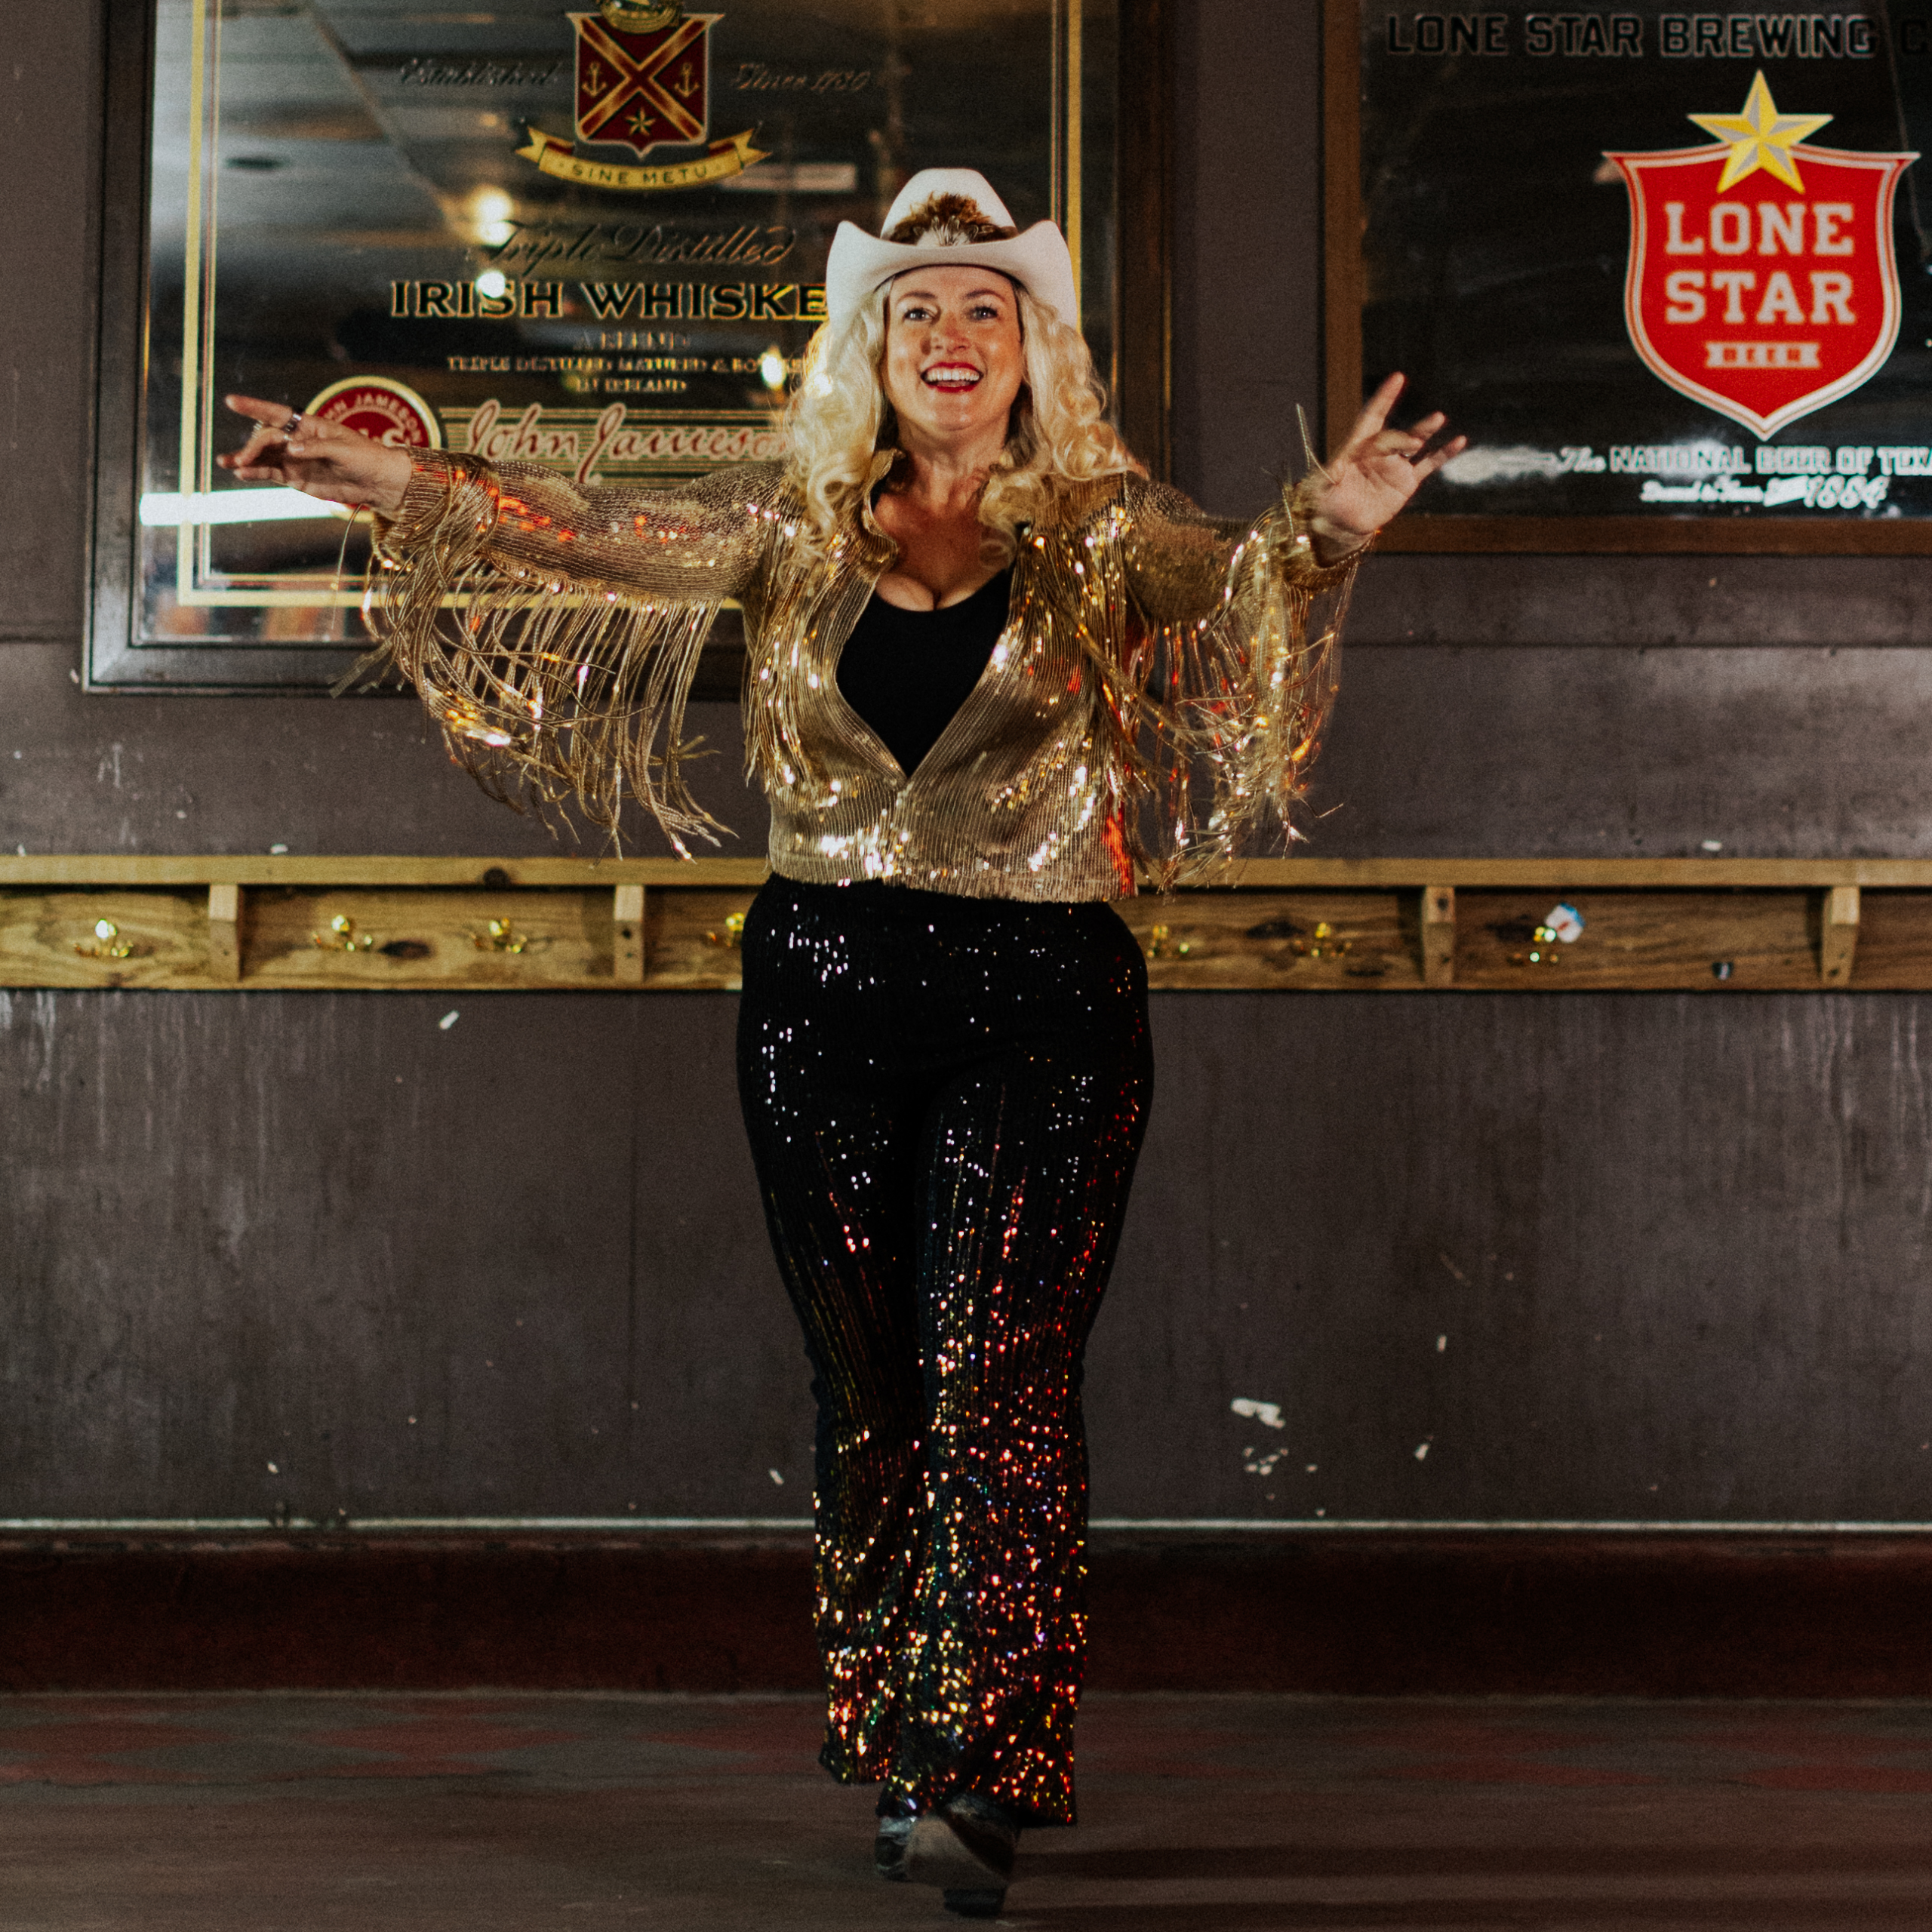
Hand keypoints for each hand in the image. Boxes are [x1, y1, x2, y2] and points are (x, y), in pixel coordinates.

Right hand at [217, 394, 415, 518]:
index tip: (231, 401)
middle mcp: (296, 440)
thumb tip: (291, 449)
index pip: (276, 413)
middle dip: (252, 447)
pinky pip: (271, 473)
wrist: (376, 481)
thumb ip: (316, 448)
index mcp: (308, 425)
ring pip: (264, 457)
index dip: (253, 407)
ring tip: (227, 462)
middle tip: (243, 458)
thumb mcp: (343, 449)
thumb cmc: (365, 457)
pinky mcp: (295, 478)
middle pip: (267, 439)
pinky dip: (256, 473)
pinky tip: (242, 473)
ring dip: (245, 459)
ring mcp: (294, 459)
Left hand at [1301, 373, 1463, 560]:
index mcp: (1357, 447)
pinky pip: (1429, 464)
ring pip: (1414, 442)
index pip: (1372, 417)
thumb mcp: (1321, 487)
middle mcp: (1378, 452)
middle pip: (1393, 436)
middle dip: (1401, 437)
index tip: (1397, 378)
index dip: (1384, 398)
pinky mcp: (1407, 481)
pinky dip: (1444, 453)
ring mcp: (1395, 465)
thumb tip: (1336, 465)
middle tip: (1411, 443)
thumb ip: (1329, 474)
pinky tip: (1460, 441)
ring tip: (1438, 418)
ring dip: (1426, 430)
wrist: (1341, 524)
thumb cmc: (1326, 502)